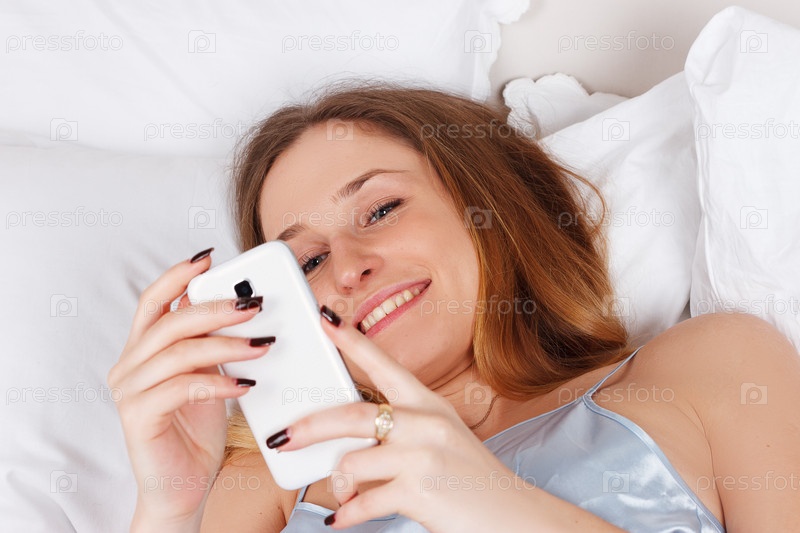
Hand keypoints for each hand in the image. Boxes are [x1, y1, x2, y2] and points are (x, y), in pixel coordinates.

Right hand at [107, 249, 271, 529]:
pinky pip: (180, 388)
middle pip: (170, 322)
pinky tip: (245, 383)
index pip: (154, 301)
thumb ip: (213, 345)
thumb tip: (244, 307)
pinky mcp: (138, 417)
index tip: (209, 259)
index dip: (178, 276)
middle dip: (216, 309)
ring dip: (225, 344)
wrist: (183, 488)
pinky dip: (217, 382)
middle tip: (255, 305)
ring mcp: (129, 392)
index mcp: (143, 350)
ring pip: (178, 352)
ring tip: (262, 343)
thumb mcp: (210, 377)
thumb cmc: (198, 431)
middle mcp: (129, 365)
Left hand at [267, 308, 528, 531]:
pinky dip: (345, 515)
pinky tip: (340, 518)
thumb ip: (396, 434)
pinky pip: (362, 502)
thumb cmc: (469, 478)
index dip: (352, 341)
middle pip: (352, 414)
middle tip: (282, 437)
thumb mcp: (439, 440)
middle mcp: (426, 423)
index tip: (325, 319)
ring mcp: (423, 456)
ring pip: (352, 462)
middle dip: (309, 426)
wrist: (512, 516)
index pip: (385, 365)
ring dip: (337, 483)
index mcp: (429, 404)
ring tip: (342, 493)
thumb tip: (342, 451)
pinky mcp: (418, 492)